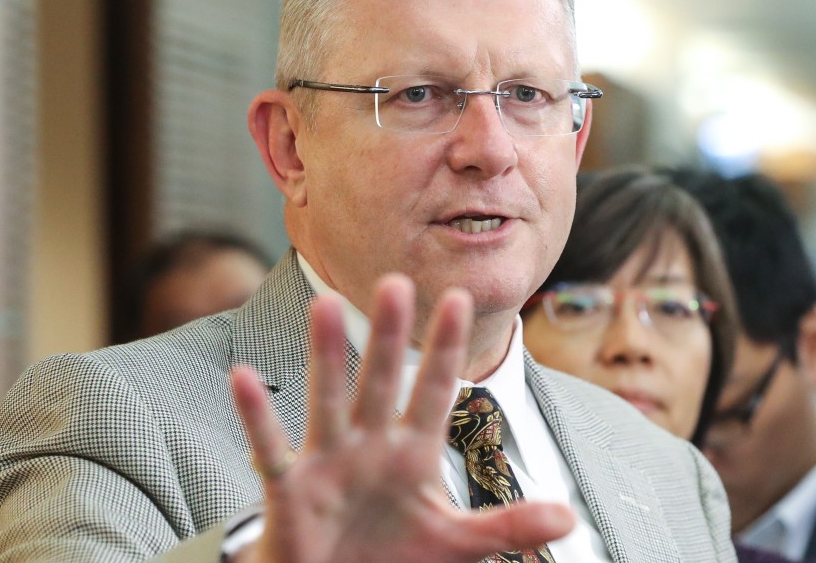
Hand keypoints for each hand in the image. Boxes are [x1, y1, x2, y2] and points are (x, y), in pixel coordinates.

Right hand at [230, 273, 574, 562]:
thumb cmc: (392, 559)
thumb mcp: (457, 543)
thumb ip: (508, 525)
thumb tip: (570, 518)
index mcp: (412, 451)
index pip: (434, 389)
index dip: (447, 348)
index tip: (460, 299)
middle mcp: (370, 445)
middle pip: (383, 381)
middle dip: (391, 336)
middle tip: (397, 281)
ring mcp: (329, 463)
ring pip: (329, 399)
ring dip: (327, 355)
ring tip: (325, 304)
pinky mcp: (291, 490)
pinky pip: (271, 449)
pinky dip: (257, 416)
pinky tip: (244, 378)